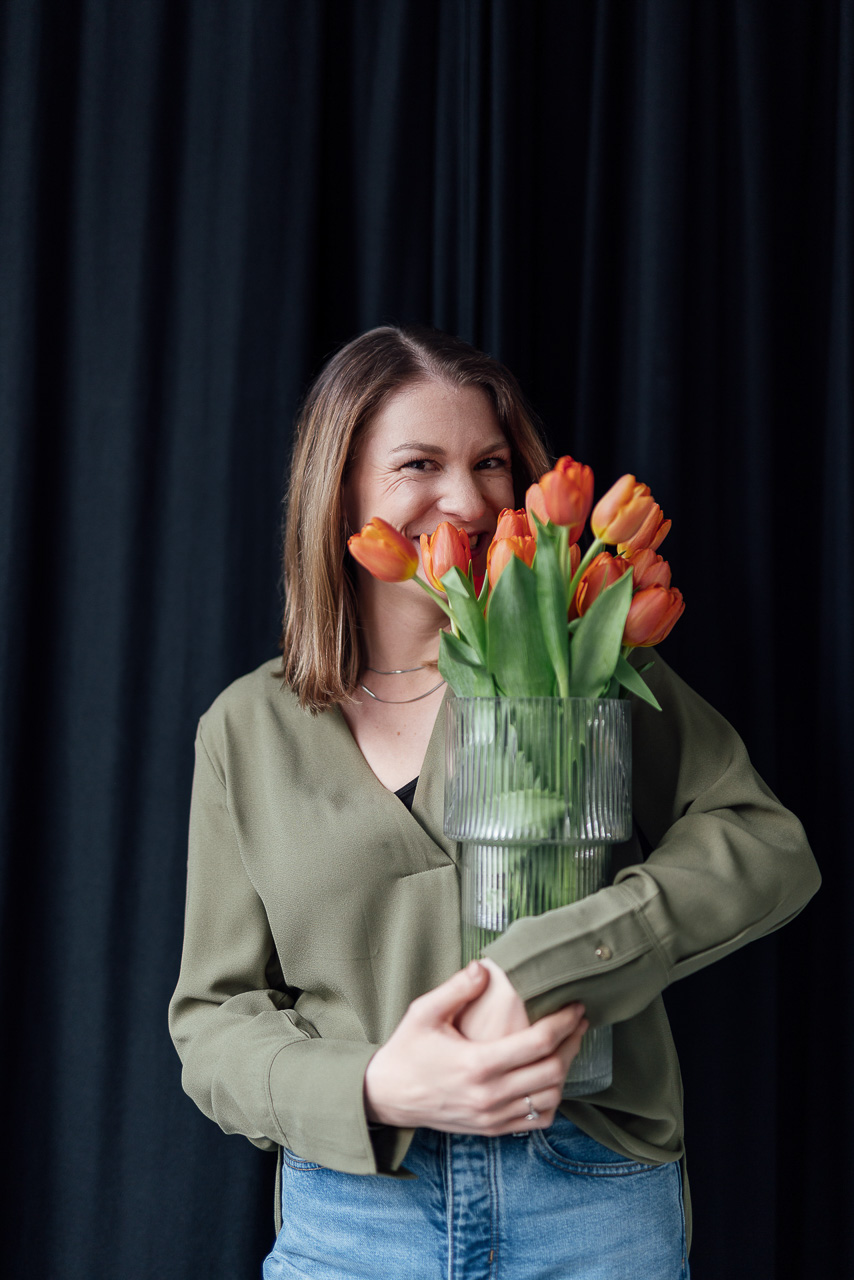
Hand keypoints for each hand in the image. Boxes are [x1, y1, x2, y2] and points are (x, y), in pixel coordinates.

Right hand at [364, 961, 587, 1135]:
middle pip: (553, 1071)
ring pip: (550, 1098)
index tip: (575, 1005)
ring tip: (568, 1046)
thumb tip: (484, 966)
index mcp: (477, 1063)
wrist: (388, 1096)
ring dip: (566, 1071)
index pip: (538, 1042)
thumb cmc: (407, 1050)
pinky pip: (537, 1120)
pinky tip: (550, 1078)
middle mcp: (490, 1094)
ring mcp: (493, 1116)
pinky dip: (552, 1099)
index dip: (564, 1021)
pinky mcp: (492, 1129)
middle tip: (579, 1021)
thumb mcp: (424, 1012)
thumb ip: (456, 988)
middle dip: (573, 1043)